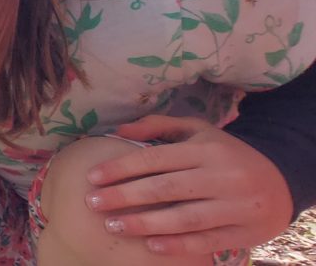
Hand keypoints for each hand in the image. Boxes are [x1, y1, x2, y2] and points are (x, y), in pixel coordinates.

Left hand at [84, 115, 292, 255]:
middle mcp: (221, 175)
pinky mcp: (245, 231)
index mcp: (206, 148)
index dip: (121, 168)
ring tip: (114, 225)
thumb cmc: (225, 154)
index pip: (155, 158)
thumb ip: (159, 126)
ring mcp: (235, 205)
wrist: (280, 180)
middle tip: (93, 203)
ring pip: (183, 217)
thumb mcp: (198, 131)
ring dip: (144, 223)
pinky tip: (151, 245)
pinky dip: (178, 245)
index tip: (92, 177)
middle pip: (165, 188)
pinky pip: (206, 241)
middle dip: (124, 196)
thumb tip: (118, 130)